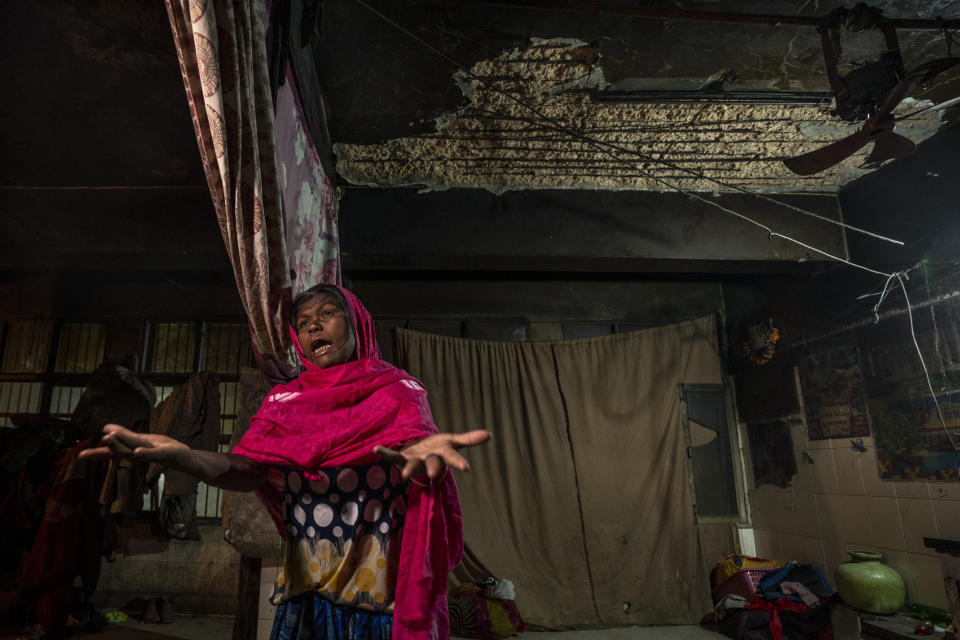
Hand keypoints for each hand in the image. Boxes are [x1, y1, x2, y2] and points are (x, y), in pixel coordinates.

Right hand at [79, 423, 188, 464]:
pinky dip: (146, 453)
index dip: (97, 453)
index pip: (112, 451)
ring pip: (134, 449)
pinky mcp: (165, 453)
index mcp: (132, 450)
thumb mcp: (141, 441)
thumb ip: (124, 436)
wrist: (183, 458)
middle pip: (121, 449)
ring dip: (122, 445)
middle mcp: (139, 453)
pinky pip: (154, 453)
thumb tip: (105, 429)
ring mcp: (152, 453)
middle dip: (110, 444)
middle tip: (97, 439)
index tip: (80, 455)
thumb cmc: (162, 448)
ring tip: (108, 437)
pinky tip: (137, 452)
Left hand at [373, 430, 489, 480]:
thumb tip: (490, 434)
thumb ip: (469, 439)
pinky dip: (384, 452)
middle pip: (431, 465)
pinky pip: (391, 456)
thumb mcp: (452, 442)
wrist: (418, 457)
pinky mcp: (400, 459)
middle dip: (432, 469)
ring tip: (404, 475)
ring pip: (412, 466)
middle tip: (432, 475)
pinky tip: (376, 448)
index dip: (458, 462)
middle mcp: (428, 461)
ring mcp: (413, 462)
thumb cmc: (437, 450)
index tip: (466, 467)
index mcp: (441, 455)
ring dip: (408, 470)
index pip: (451, 458)